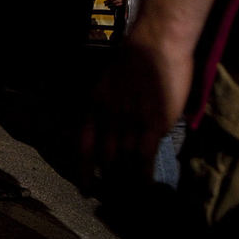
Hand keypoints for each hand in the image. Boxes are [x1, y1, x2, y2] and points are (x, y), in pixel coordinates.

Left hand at [80, 21, 192, 185]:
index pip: (83, 144)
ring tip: (129, 193)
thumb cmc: (135, 59)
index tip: (83, 186)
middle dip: (107, 176)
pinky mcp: (153, 124)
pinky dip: (143, 173)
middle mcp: (108, 117)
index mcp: (95, 105)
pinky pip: (144, 156)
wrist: (155, 45)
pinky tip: (144, 185)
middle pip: (104, 156)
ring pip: (124, 158)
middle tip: (112, 193)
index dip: (83, 168)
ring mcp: (130, 122)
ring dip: (127, 176)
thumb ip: (108, 105)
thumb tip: (111, 125)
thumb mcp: (108, 83)